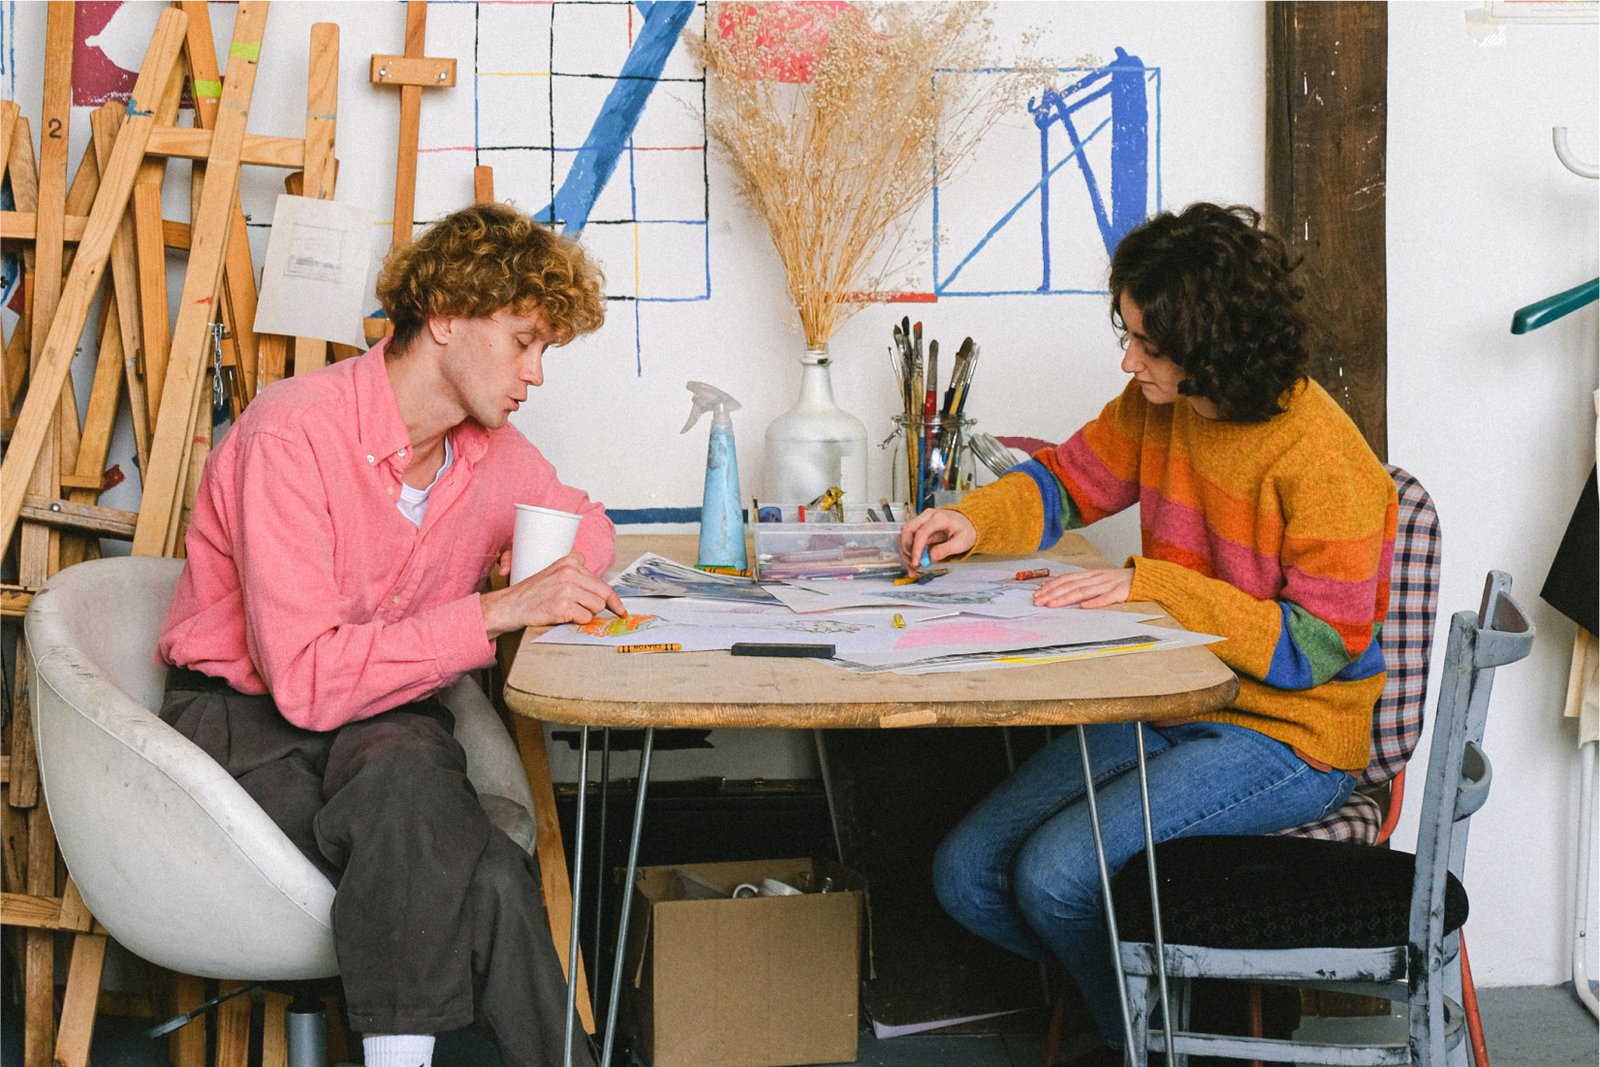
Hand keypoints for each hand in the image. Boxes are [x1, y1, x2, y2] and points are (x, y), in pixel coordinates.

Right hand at [480, 553, 625, 637]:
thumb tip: (606, 596)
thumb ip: (579, 579)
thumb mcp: (556, 574)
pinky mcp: (563, 606)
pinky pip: (586, 618)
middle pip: (604, 593)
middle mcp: (569, 572)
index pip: (601, 580)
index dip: (611, 596)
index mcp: (570, 561)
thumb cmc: (534, 593)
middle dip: (606, 606)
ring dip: (589, 614)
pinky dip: (579, 622)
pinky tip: (566, 617)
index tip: (619, 607)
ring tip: (572, 612)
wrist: (511, 605)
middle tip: (616, 614)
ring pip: (597, 606)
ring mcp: (566, 589)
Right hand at [899, 508, 976, 571]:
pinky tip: (913, 562)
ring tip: (913, 567)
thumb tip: (931, 557)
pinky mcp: (919, 527)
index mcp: (939, 518)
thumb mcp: (962, 542)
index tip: (916, 562)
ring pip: (904, 535)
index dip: (916, 549)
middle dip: (907, 550)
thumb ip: (946, 550)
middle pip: (907, 530)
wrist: (966, 524)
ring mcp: (922, 521)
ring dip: (905, 552)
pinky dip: (908, 551)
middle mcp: (928, 516)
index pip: (921, 532)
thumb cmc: (965, 530)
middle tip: (914, 564)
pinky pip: (908, 539)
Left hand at [1033, 567, 1133, 609]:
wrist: (1144, 577)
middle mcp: (1096, 578)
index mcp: (1090, 574)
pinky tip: (1084, 607)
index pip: (1066, 579)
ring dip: (1066, 598)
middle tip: (1038, 601)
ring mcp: (1108, 584)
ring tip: (1052, 604)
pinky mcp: (1120, 592)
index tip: (1037, 594)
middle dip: (1052, 593)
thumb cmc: (1118, 581)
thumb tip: (1061, 591)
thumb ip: (1082, 584)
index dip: (1051, 586)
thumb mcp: (1098, 579)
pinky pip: (1106, 598)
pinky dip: (1095, 602)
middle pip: (1071, 585)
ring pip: (1083, 591)